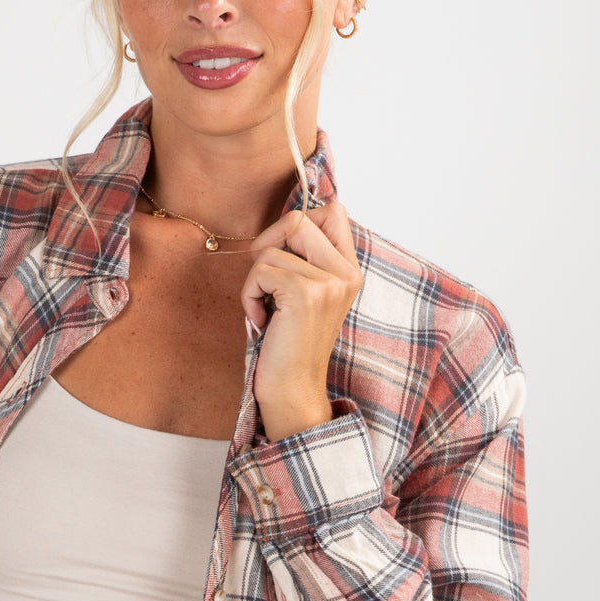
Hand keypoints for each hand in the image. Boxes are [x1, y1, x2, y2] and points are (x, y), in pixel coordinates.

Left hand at [241, 200, 362, 441]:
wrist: (293, 389)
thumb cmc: (289, 342)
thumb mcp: (305, 292)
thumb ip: (304, 258)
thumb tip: (283, 223)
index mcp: (350, 270)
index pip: (333, 211)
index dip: (297, 223)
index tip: (283, 254)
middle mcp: (346, 273)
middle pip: (298, 220)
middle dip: (269, 246)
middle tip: (267, 281)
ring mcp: (328, 283)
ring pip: (272, 249)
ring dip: (255, 280)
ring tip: (267, 311)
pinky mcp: (305, 294)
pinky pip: (260, 271)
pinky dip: (249, 296)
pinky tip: (263, 322)